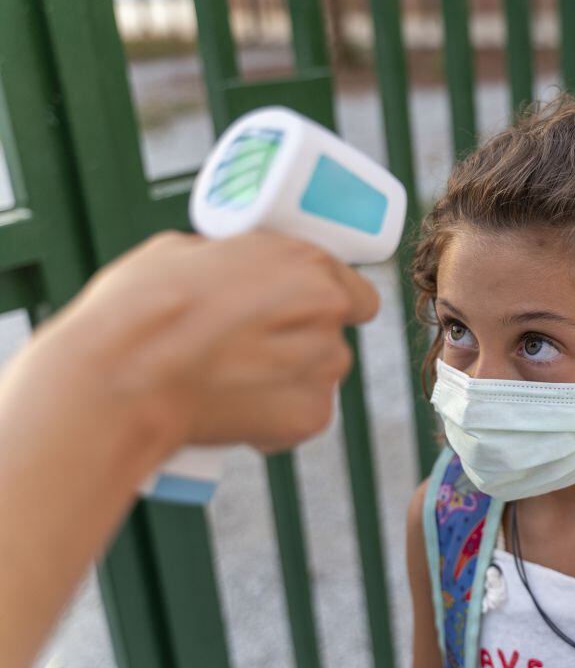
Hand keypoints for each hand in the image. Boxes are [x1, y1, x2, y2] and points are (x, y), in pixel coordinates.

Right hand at [35, 230, 379, 453]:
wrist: (123, 379)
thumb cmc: (142, 311)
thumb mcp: (186, 253)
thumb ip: (234, 263)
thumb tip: (232, 271)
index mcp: (306, 264)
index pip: (352, 291)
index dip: (322, 305)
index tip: (297, 315)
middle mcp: (327, 313)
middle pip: (332, 335)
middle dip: (297, 344)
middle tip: (247, 350)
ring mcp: (324, 367)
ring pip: (319, 375)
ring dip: (288, 380)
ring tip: (230, 381)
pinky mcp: (311, 417)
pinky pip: (303, 417)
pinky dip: (275, 419)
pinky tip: (232, 409)